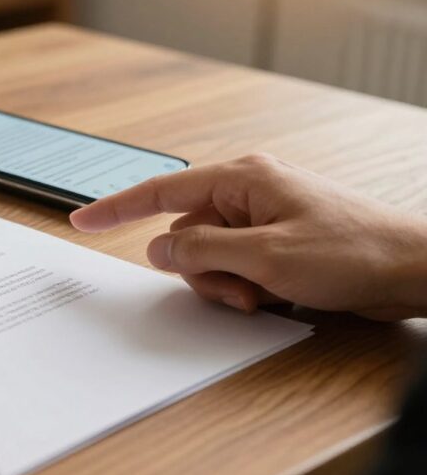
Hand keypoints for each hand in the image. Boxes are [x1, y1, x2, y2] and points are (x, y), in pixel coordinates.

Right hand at [69, 154, 426, 319]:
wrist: (412, 268)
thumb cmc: (352, 251)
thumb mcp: (266, 257)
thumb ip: (202, 252)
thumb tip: (157, 250)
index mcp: (241, 178)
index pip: (161, 191)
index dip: (116, 208)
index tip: (81, 219)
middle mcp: (247, 192)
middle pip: (186, 234)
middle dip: (202, 270)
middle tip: (238, 291)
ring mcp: (262, 217)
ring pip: (209, 256)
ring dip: (225, 283)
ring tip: (263, 296)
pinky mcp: (275, 241)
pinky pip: (235, 265)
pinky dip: (244, 286)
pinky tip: (274, 296)